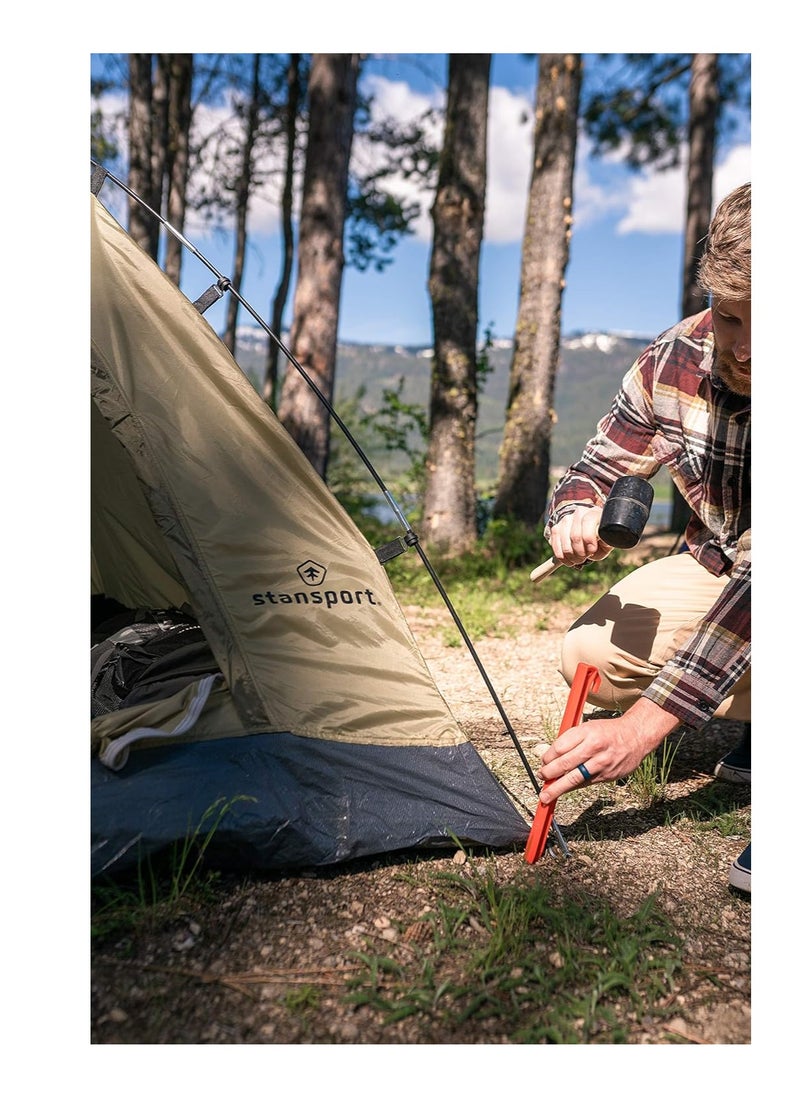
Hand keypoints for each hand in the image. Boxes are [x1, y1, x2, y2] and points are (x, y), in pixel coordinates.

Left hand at [537, 697, 679, 804]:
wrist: (635, 736)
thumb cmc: (607, 731)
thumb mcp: (587, 727)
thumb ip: (570, 741)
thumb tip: (551, 757)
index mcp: (586, 732)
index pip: (560, 747)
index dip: (548, 757)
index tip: (543, 762)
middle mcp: (594, 748)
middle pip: (565, 764)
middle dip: (549, 774)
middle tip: (541, 778)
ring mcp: (602, 763)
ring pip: (575, 778)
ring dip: (558, 788)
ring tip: (547, 796)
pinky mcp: (608, 775)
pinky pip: (586, 783)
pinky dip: (573, 788)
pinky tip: (565, 790)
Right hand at [548, 505, 612, 567]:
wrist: (589, 529)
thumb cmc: (600, 537)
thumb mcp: (607, 539)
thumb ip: (605, 542)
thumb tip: (599, 546)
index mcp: (593, 513)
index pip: (587, 522)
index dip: (589, 540)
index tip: (592, 551)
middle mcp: (578, 513)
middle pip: (575, 536)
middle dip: (580, 553)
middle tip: (584, 558)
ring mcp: (565, 520)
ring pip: (564, 543)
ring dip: (571, 556)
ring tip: (578, 559)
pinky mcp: (556, 528)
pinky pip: (555, 544)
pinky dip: (562, 556)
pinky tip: (569, 560)